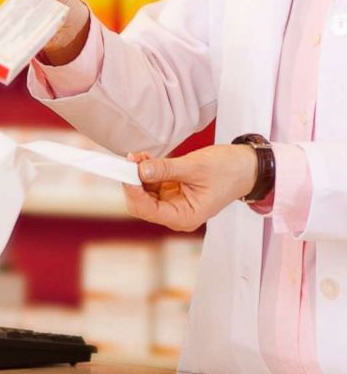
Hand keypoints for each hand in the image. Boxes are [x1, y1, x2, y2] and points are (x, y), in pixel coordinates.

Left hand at [122, 145, 257, 231]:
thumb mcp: (196, 167)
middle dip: (134, 182)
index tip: (126, 172)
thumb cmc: (229, 170)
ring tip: (141, 156)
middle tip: (131, 160)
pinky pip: (152, 184)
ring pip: (144, 192)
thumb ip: (166, 169)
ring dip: (139, 174)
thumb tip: (140, 169)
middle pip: (142, 204)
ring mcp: (173, 203)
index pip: (148, 210)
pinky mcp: (172, 192)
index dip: (134, 191)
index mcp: (185, 217)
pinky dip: (147, 171)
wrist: (247, 166)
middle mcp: (176, 214)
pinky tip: (147, 159)